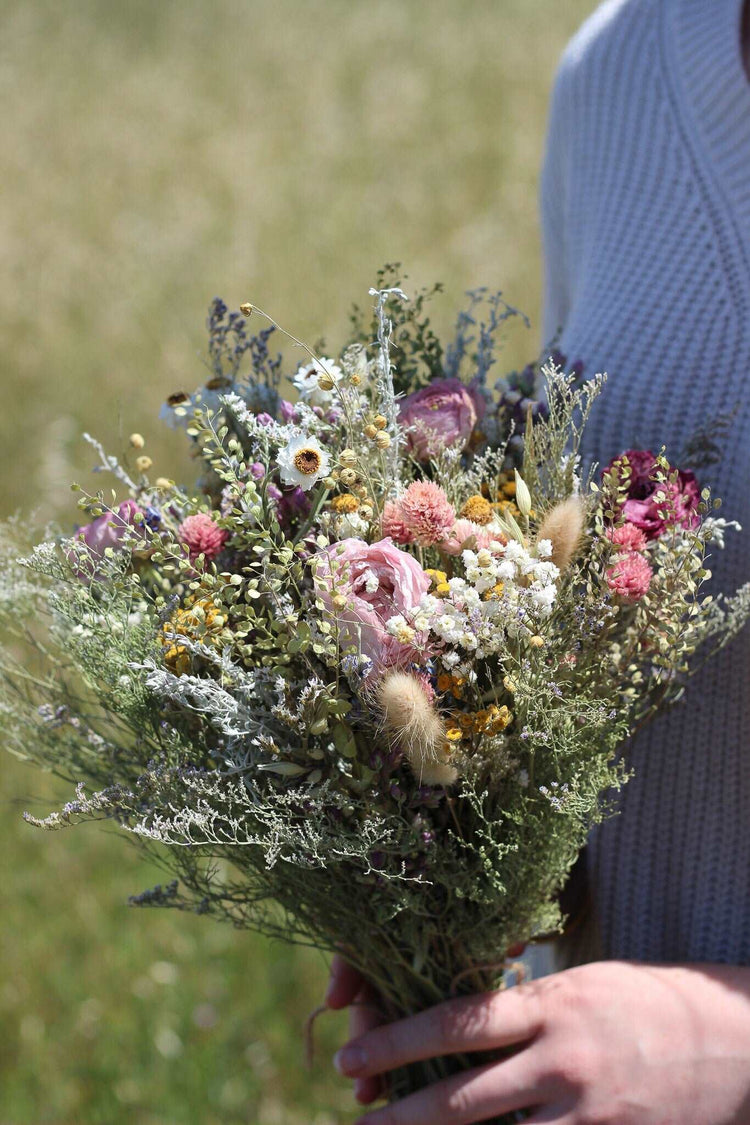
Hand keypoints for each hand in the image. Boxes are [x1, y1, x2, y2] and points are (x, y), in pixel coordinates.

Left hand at [331, 960, 749, 1123]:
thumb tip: (456, 1026)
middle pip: (463, 1097)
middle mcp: (563, 1061)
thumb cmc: (638, 1003)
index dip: (396, 1042)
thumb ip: (522, 1009)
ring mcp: (588, 1114)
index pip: (458, 1022)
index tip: (351, 1055)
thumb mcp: (577, 986)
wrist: (728, 1041)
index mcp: (551, 1006)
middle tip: (357, 1119)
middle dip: (399, 1114)